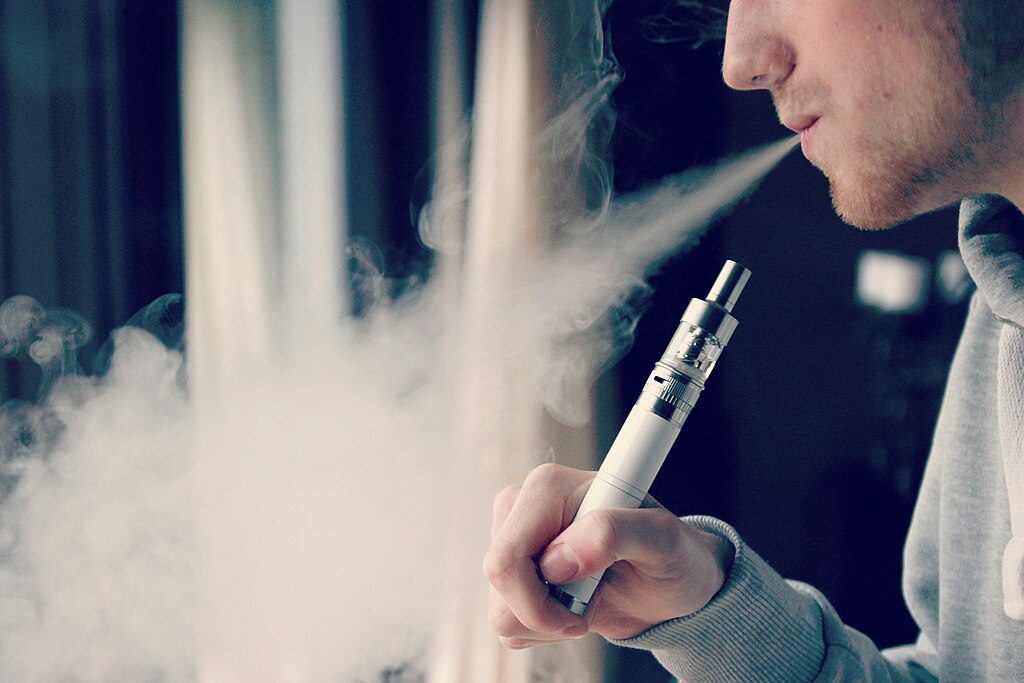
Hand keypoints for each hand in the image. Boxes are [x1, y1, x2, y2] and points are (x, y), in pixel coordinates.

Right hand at [483, 463, 732, 648]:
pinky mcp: (516, 569)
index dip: (539, 597)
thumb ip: (613, 532)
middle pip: (498, 579)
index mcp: (550, 488)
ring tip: (585, 602)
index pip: (507, 556)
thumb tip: (556, 560)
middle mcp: (525, 506)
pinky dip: (540, 627)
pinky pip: (506, 617)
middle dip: (542, 612)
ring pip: (498, 605)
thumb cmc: (672, 554)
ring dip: (544, 622)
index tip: (586, 606)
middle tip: (587, 609)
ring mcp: (516, 538)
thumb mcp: (661, 539)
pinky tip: (570, 608)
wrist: (671, 583)